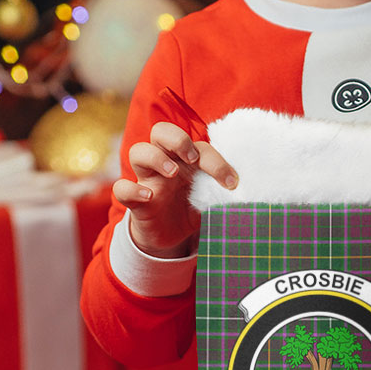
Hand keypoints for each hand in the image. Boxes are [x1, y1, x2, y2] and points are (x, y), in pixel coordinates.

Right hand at [112, 121, 236, 257]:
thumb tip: (249, 192)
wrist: (172, 238)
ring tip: (173, 172)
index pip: (198, 145)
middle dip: (177, 139)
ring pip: (138, 151)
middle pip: (161, 131)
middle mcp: (165, 162)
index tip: (231, 183)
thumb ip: (224, 192)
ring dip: (156, 157)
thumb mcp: (211, 199)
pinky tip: (149, 197)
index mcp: (186, 159)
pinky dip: (131, 189)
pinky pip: (121, 188)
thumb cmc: (193, 208)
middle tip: (192, 159)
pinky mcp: (134, 201)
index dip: (216, 161)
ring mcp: (147, 180)